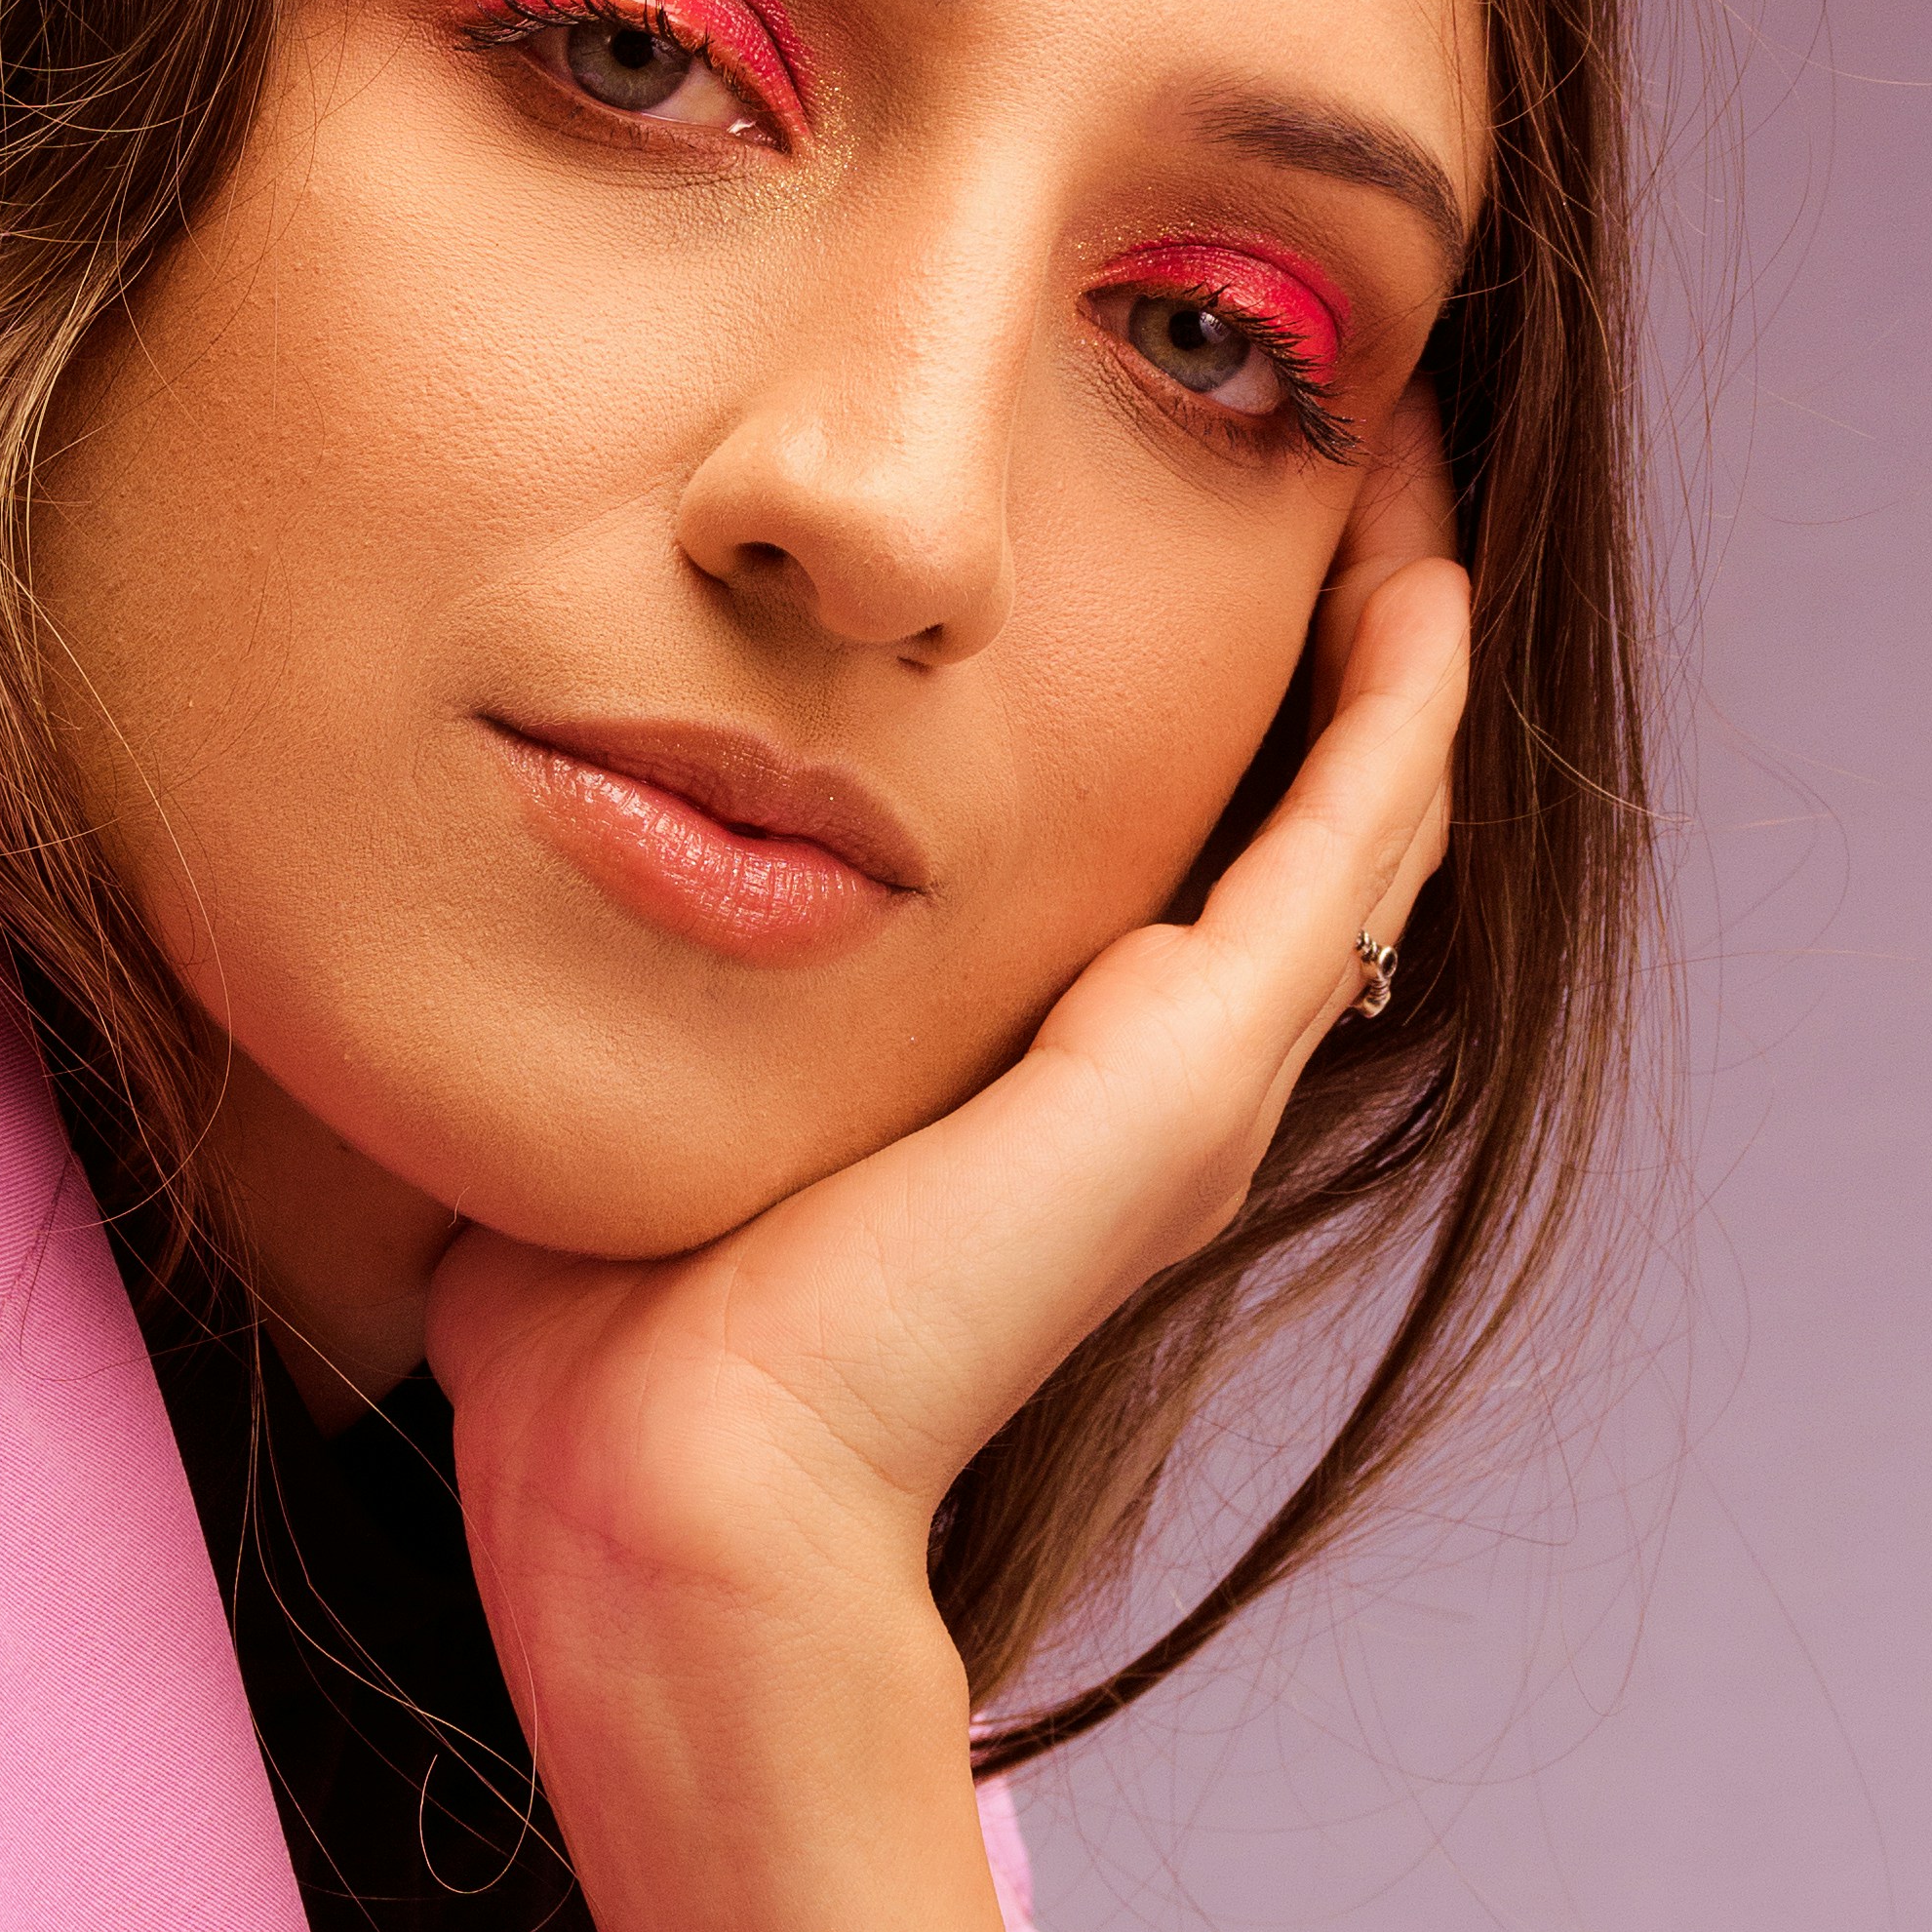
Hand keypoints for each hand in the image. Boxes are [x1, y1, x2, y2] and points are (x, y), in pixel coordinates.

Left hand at [430, 391, 1465, 1762]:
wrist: (677, 1503)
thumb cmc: (603, 1352)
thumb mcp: (640, 1092)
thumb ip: (628, 994)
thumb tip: (528, 869)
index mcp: (1021, 1090)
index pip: (1154, 846)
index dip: (1183, 675)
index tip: (1162, 499)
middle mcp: (1140, 1078)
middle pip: (1289, 801)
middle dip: (1321, 617)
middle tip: (1343, 428)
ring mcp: (1190, 1075)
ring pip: (1361, 798)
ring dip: (1386, 617)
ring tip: (1403, 446)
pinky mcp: (1194, 1066)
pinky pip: (1353, 828)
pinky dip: (1391, 680)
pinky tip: (1401, 546)